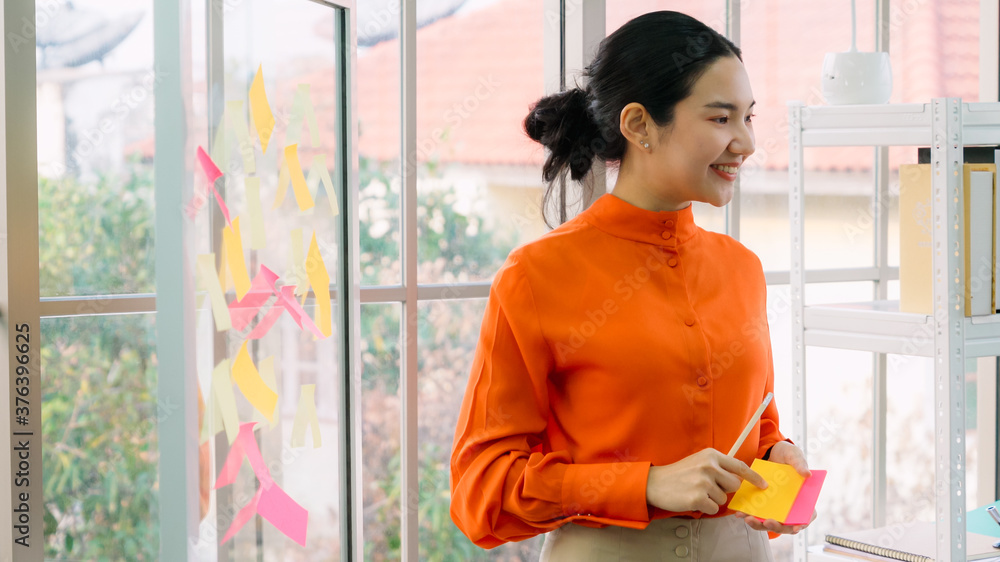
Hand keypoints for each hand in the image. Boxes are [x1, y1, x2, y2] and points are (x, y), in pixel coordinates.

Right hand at [646, 448, 766, 514]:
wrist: (655, 483)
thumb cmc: (679, 474)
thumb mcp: (699, 461)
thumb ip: (718, 467)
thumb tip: (738, 479)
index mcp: (711, 455)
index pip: (739, 467)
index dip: (754, 477)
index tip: (763, 485)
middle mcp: (709, 466)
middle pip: (734, 485)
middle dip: (725, 490)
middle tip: (708, 487)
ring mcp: (703, 482)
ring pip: (724, 499)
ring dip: (713, 499)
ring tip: (696, 492)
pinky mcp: (698, 498)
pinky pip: (714, 508)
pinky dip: (705, 507)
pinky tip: (693, 499)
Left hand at [733, 441, 814, 534]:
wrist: (773, 452)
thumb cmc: (789, 457)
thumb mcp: (795, 456)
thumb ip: (800, 464)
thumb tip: (807, 474)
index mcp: (803, 500)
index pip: (806, 517)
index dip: (802, 524)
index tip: (795, 527)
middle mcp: (790, 508)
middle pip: (786, 524)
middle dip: (777, 526)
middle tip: (768, 522)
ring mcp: (775, 507)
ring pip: (769, 522)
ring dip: (760, 524)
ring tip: (749, 519)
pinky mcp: (763, 504)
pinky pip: (756, 513)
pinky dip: (748, 515)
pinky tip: (740, 513)